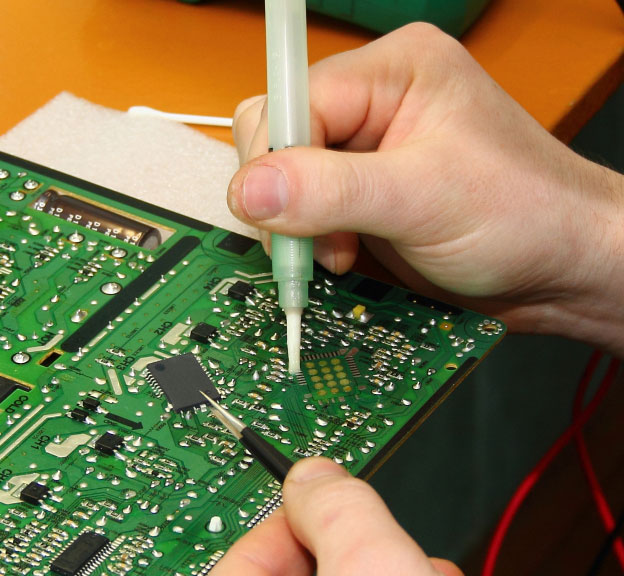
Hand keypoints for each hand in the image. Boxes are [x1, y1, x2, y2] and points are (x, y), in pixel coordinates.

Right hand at [229, 23, 623, 356]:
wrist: (558, 270)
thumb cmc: (525, 215)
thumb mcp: (424, 198)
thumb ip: (331, 191)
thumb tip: (250, 189)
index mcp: (395, 71)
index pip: (296, 101)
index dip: (278, 161)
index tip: (280, 219)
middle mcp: (373, 101)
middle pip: (277, 135)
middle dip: (284, 199)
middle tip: (316, 245)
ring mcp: (363, 149)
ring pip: (280, 176)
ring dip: (294, 226)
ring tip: (339, 255)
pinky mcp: (357, 192)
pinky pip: (299, 208)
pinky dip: (306, 241)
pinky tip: (340, 257)